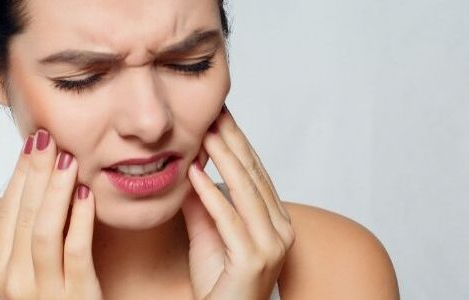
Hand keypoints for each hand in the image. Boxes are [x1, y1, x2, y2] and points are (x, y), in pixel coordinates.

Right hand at [0, 129, 102, 299]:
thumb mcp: (29, 266)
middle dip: (35, 173)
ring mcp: (42, 291)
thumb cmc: (51, 298)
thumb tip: (28, 182)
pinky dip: (80, 220)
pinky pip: (75, 252)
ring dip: (55, 191)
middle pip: (23, 216)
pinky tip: (87, 194)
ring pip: (43, 231)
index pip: (7, 210)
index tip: (34, 141)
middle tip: (49, 138)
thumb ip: (26, 230)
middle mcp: (12, 281)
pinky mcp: (75, 297)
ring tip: (68, 160)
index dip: (21, 173)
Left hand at [183, 107, 294, 299]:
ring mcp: (271, 244)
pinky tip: (195, 174)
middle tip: (213, 110)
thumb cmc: (220, 284)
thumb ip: (201, 203)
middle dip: (231, 140)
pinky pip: (229, 220)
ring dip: (222, 158)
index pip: (254, 171)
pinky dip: (211, 195)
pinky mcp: (253, 259)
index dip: (236, 141)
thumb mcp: (207, 234)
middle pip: (253, 174)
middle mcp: (280, 228)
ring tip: (205, 133)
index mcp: (275, 219)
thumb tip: (189, 169)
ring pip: (245, 191)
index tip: (218, 114)